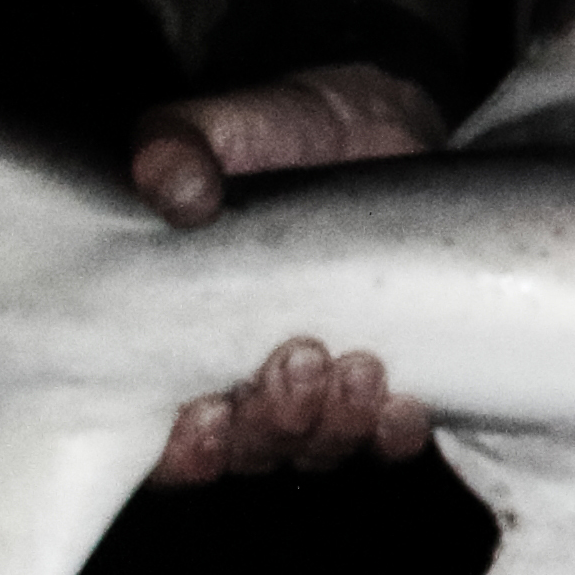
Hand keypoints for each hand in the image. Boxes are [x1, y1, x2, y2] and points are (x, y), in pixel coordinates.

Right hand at [129, 66, 444, 482]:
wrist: (378, 123)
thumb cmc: (278, 135)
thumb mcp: (224, 126)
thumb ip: (181, 146)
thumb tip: (173, 186)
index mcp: (184, 343)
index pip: (168, 442)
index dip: (185, 451)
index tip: (206, 412)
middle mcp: (249, 380)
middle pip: (252, 451)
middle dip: (275, 422)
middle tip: (298, 358)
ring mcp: (323, 386)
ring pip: (320, 448)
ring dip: (336, 425)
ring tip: (357, 364)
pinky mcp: (393, 376)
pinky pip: (391, 437)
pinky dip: (395, 433)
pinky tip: (406, 403)